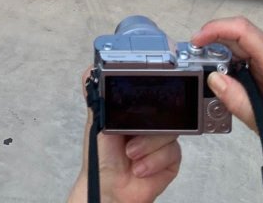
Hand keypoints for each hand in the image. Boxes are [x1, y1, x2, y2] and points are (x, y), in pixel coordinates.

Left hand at [68, 70, 180, 202]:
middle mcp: (149, 123)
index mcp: (133, 110)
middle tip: (131, 132)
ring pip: (168, 131)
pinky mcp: (171, 159)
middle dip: (146, 124)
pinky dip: (153, 161)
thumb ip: (97, 96)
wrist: (109, 190)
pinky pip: (172, 151)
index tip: (142, 102)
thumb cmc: (100, 158)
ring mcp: (161, 140)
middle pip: (163, 110)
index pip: (148, 93)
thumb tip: (89, 71)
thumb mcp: (96, 121)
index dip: (148, 94)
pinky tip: (140, 168)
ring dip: (146, 146)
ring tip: (130, 155)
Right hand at [192, 17, 262, 201]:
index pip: (243, 30)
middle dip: (214, 45)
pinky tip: (228, 88)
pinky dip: (234, 70)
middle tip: (195, 66)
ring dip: (223, 60)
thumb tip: (212, 78)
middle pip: (240, 37)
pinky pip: (249, 63)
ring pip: (243, 50)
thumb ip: (239, 101)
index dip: (216, 29)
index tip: (195, 42)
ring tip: (209, 80)